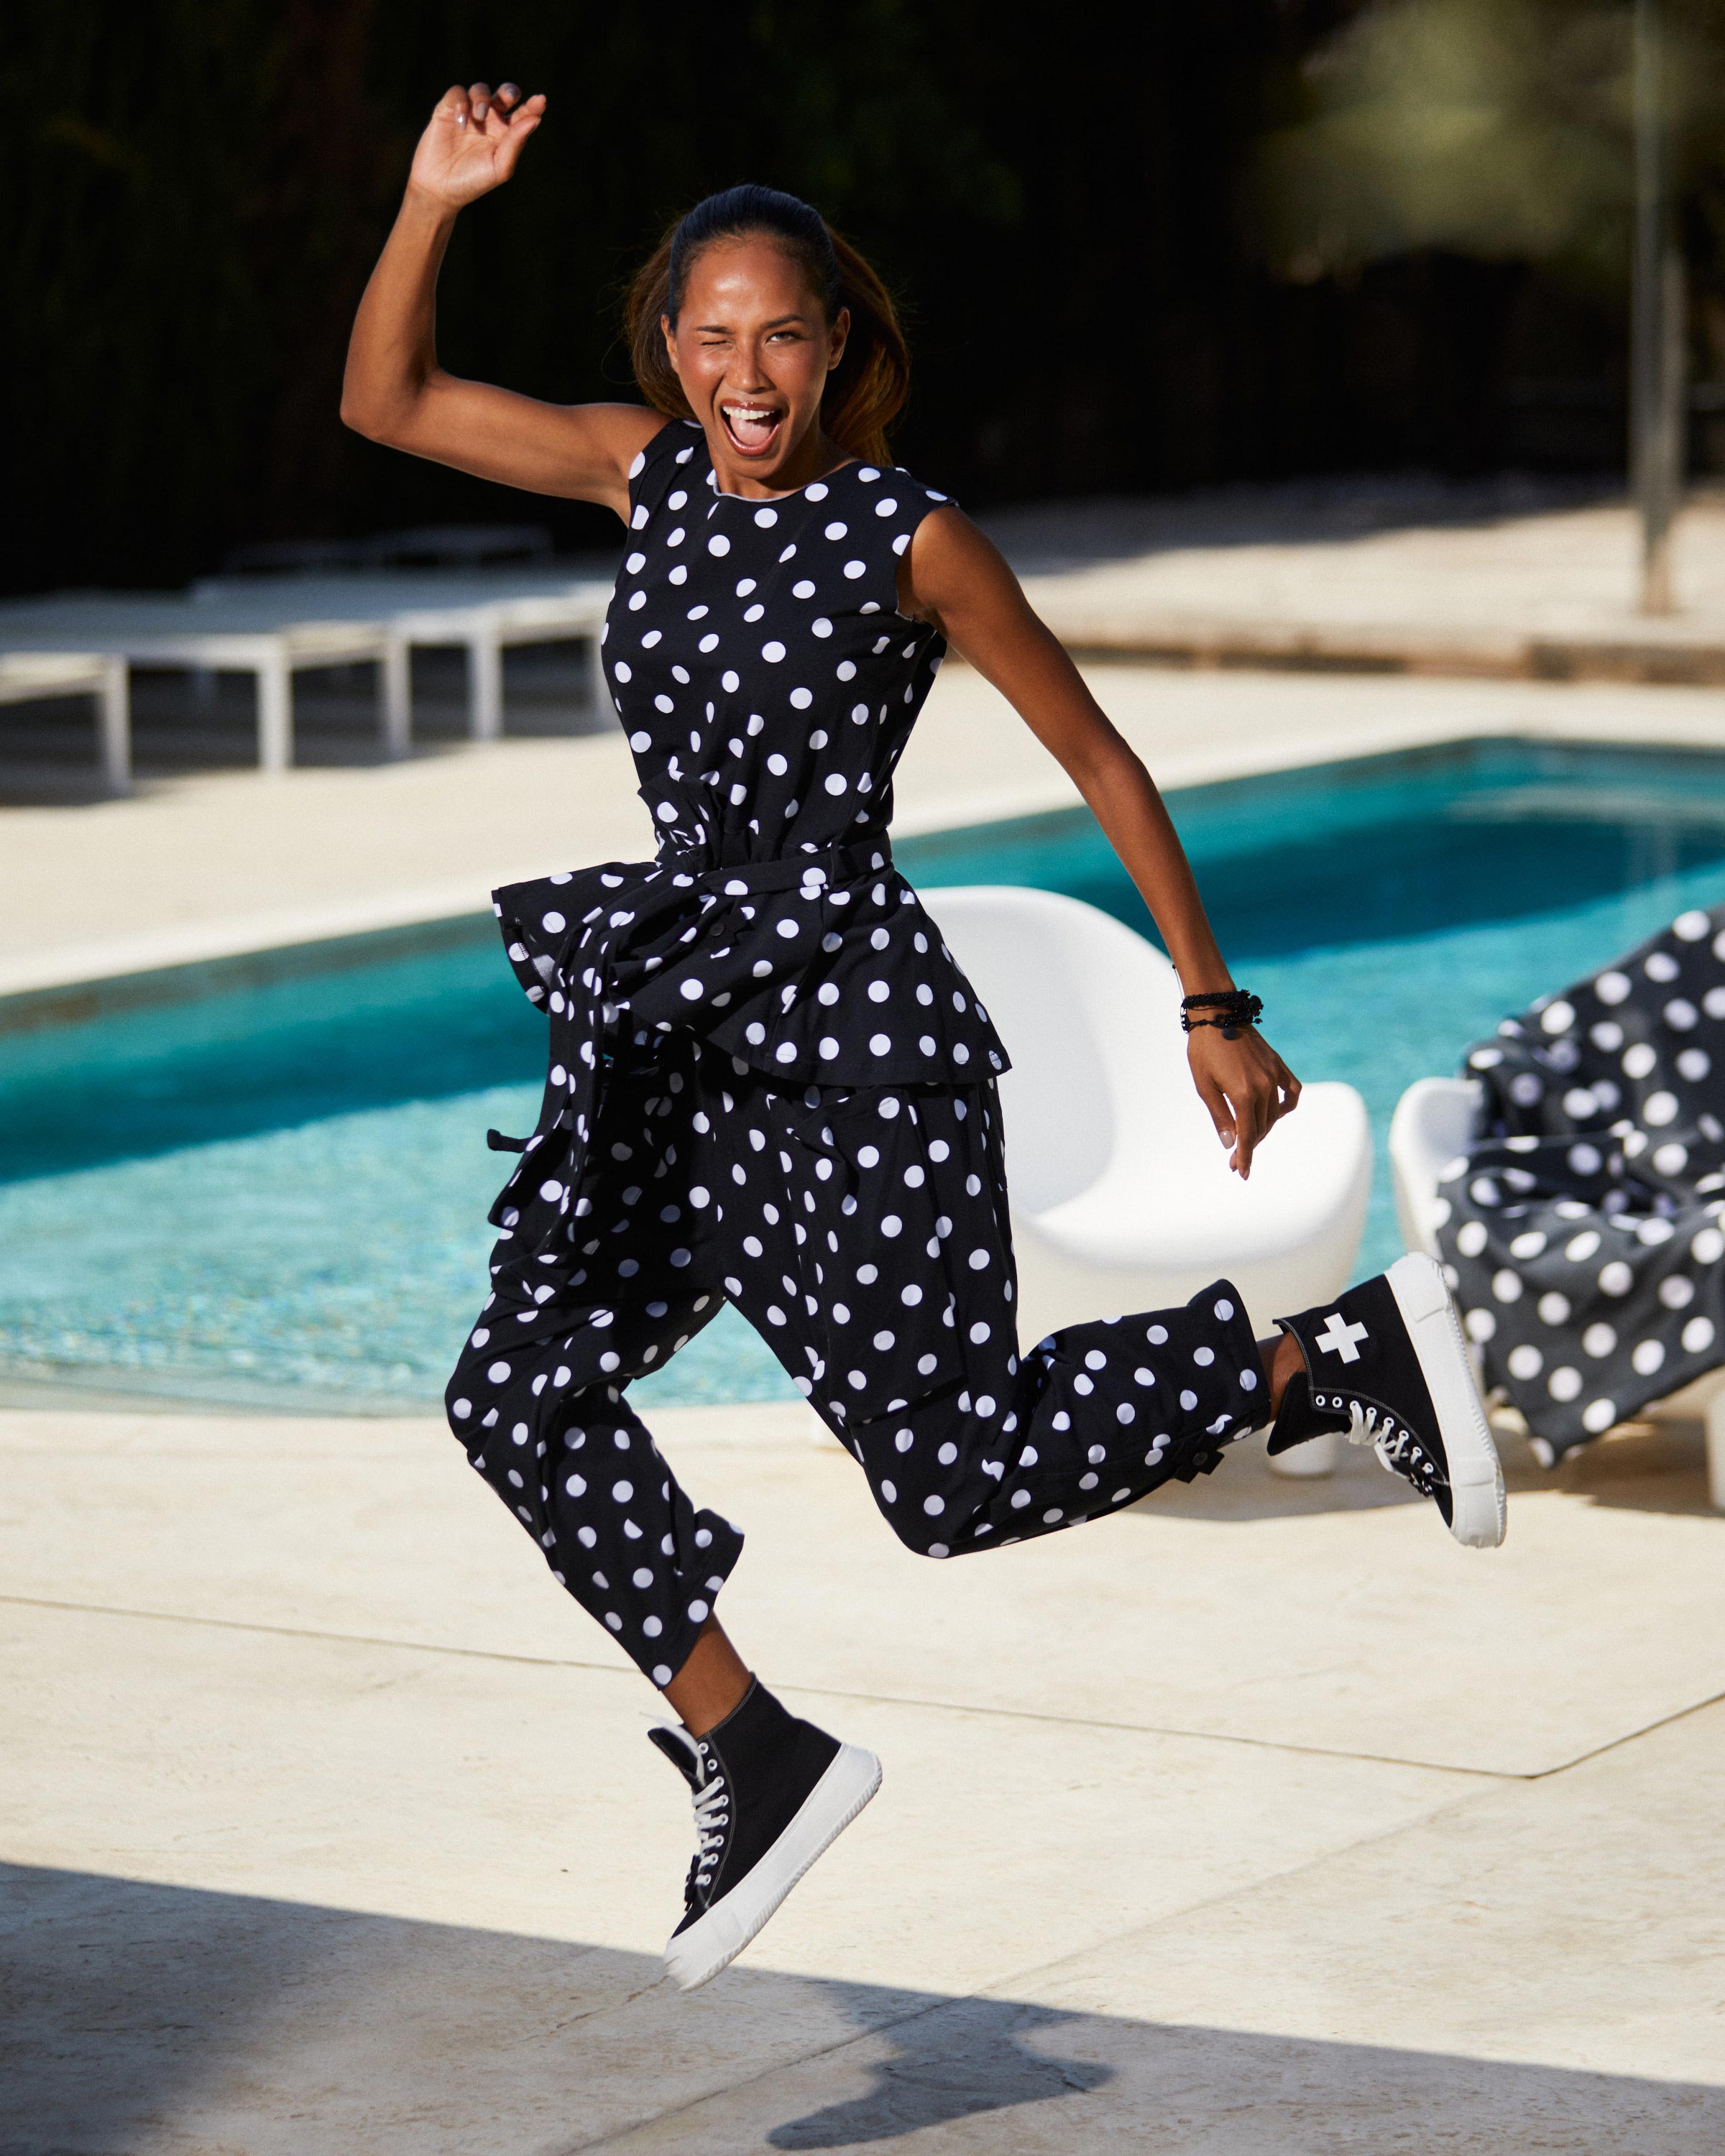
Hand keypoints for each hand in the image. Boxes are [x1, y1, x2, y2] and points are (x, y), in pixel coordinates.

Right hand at [407, 81, 545, 209]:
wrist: (440, 189)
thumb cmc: (473, 182)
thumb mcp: (500, 167)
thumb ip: (516, 143)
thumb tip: (535, 120)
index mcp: (505, 134)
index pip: (522, 114)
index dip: (532, 106)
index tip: (540, 101)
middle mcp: (490, 121)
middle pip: (504, 94)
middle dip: (509, 91)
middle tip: (508, 97)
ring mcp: (469, 114)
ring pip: (480, 90)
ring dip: (482, 98)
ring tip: (480, 115)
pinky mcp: (447, 110)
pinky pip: (457, 93)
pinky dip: (460, 102)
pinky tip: (461, 122)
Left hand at [1186, 1024, 1300, 1179]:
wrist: (1217, 1014)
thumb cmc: (1203, 1050)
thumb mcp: (1204, 1086)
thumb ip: (1220, 1116)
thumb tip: (1230, 1143)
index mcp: (1243, 1094)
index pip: (1247, 1135)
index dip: (1245, 1156)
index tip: (1241, 1173)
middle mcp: (1263, 1087)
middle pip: (1261, 1127)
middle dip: (1249, 1146)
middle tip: (1235, 1160)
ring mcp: (1273, 1075)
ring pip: (1274, 1114)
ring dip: (1262, 1129)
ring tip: (1248, 1139)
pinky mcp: (1277, 1064)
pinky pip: (1292, 1091)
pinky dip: (1287, 1106)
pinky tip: (1278, 1115)